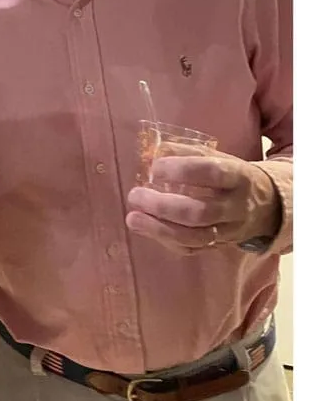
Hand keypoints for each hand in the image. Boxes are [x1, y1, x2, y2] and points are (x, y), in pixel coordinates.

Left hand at [126, 149, 280, 253]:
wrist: (268, 207)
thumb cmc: (232, 177)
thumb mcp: (219, 157)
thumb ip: (188, 152)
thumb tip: (154, 151)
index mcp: (238, 177)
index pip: (212, 173)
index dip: (181, 170)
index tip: (154, 167)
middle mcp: (235, 207)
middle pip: (199, 212)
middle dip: (163, 205)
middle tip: (135, 195)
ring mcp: (228, 231)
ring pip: (195, 237)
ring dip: (159, 229)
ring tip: (133, 218)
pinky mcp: (219, 247)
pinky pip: (191, 249)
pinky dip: (166, 240)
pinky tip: (146, 229)